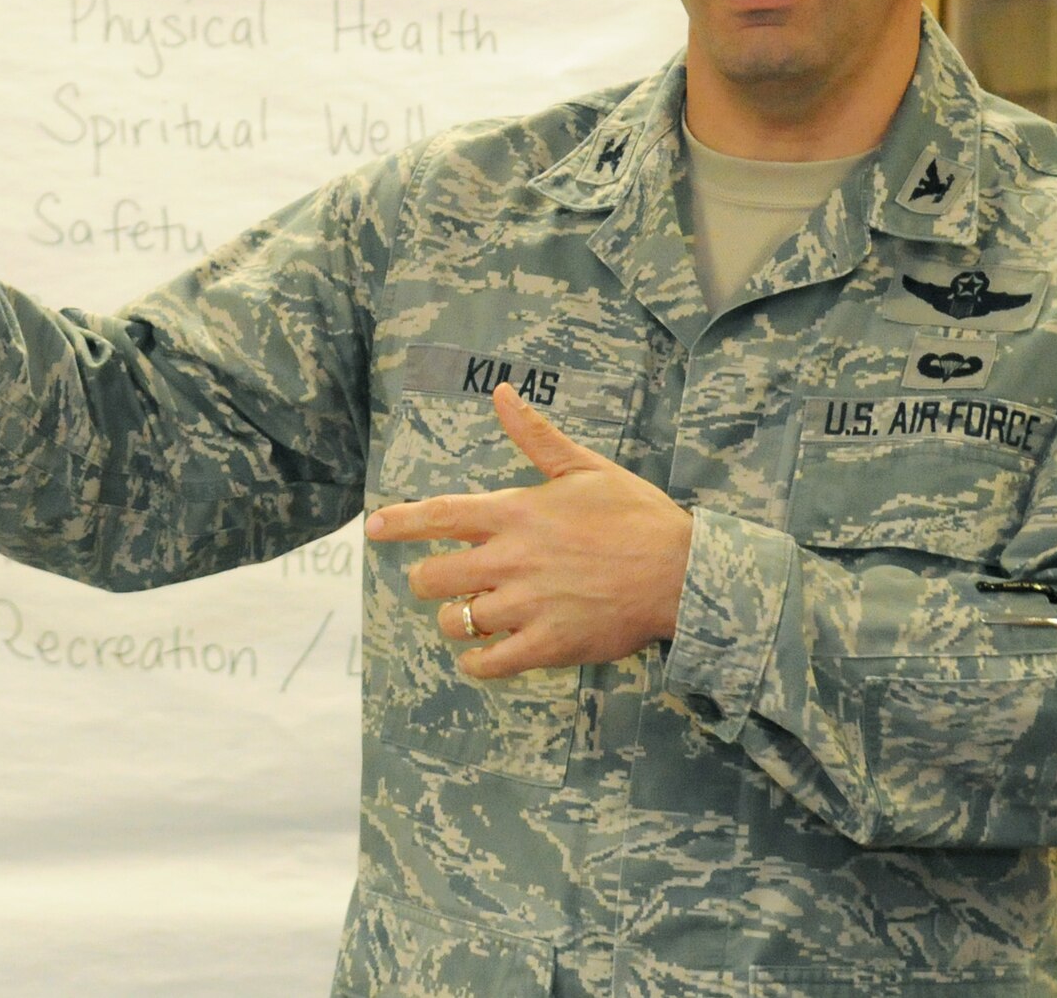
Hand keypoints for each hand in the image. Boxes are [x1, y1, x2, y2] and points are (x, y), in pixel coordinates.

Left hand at [365, 383, 693, 679]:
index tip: (374, 528)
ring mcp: (527, 605)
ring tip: (470, 615)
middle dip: (427, 580)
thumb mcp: (584, 466)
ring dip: (454, 620)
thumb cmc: (635, 515)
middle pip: (432, 578)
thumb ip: (534, 436)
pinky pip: (490, 662)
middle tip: (438, 581)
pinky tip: (482, 653)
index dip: (399, 523)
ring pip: (456, 621)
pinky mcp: (548, 644)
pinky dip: (478, 661)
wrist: (682, 571)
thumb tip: (500, 392)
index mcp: (516, 513)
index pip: (439, 516)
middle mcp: (511, 560)